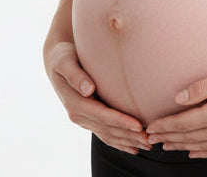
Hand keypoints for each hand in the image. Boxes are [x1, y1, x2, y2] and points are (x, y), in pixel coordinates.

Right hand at [43, 39, 149, 154]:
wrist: (57, 61)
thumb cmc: (63, 57)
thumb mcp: (65, 62)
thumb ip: (76, 75)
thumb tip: (88, 90)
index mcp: (74, 103)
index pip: (101, 116)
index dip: (120, 121)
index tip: (138, 125)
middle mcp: (78, 115)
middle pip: (107, 129)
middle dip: (128, 136)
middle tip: (150, 140)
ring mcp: (83, 119)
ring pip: (108, 135)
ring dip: (127, 142)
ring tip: (147, 146)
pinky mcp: (88, 119)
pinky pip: (105, 134)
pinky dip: (119, 143)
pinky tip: (133, 148)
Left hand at [144, 60, 206, 158]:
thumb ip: (203, 87)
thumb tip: (179, 98)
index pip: (184, 124)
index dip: (166, 127)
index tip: (151, 128)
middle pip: (190, 138)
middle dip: (169, 139)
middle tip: (153, 140)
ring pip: (204, 148)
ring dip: (183, 147)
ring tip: (169, 147)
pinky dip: (205, 154)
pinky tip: (196, 152)